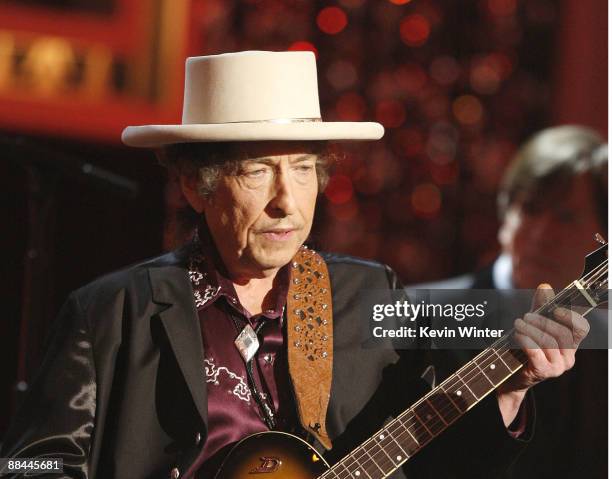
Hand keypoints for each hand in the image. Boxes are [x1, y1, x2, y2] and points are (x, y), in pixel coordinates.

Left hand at [496, 283, 589, 425]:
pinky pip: (536, 351)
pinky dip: (525, 339)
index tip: (556, 309)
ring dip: (530, 329)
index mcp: (570, 346)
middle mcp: (568, 358)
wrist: (510, 376)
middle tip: (526, 316)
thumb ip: (541, 307)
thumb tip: (545, 285)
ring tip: (518, 324)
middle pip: (561, 332)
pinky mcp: (543, 372)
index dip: (571, 317)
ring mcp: (557, 367)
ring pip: (548, 341)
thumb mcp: (534, 326)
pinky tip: (517, 335)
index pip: (581, 328)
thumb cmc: (524, 348)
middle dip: (542, 320)